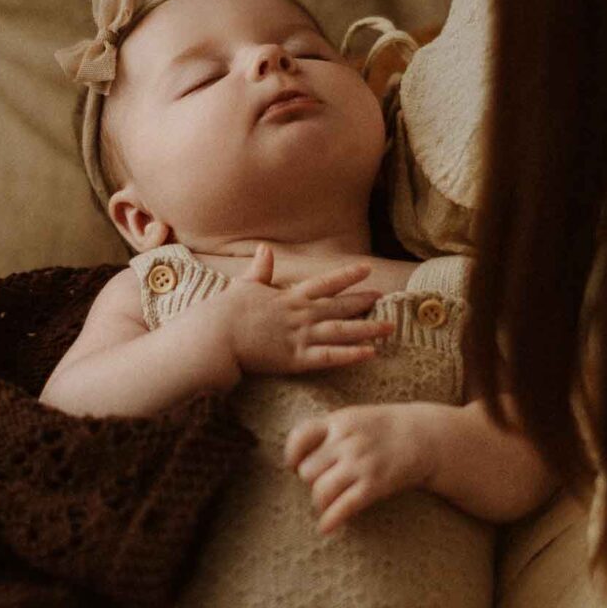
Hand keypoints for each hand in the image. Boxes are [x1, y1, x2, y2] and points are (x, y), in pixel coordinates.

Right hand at [214, 246, 392, 380]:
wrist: (216, 336)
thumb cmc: (225, 312)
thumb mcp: (244, 285)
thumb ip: (260, 269)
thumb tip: (264, 248)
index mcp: (289, 296)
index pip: (325, 283)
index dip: (347, 276)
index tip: (366, 270)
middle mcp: (300, 314)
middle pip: (340, 306)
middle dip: (363, 301)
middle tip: (385, 298)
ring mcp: (300, 336)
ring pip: (342, 331)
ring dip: (367, 328)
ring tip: (389, 327)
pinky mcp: (296, 359)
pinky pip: (330, 357)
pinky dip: (351, 355)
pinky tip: (370, 353)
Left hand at [285, 402, 437, 533]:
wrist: (426, 436)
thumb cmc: (386, 429)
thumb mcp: (356, 417)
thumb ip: (330, 431)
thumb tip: (299, 455)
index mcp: (339, 422)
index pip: (299, 437)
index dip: (292, 455)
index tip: (294, 466)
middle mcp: (347, 442)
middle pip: (307, 470)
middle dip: (311, 480)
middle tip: (322, 483)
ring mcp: (361, 464)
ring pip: (320, 491)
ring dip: (319, 502)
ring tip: (326, 504)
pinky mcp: (374, 485)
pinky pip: (343, 507)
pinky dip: (331, 520)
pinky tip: (326, 528)